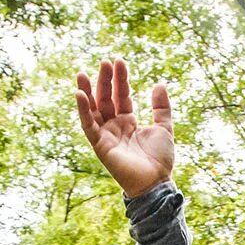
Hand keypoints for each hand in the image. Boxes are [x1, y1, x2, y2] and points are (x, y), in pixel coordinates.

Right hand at [73, 58, 174, 197]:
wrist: (156, 182)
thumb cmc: (160, 159)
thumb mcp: (164, 128)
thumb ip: (161, 107)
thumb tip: (159, 84)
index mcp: (128, 121)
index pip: (121, 95)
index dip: (120, 79)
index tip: (119, 61)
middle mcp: (114, 126)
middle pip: (106, 99)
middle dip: (104, 81)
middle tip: (104, 62)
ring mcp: (106, 135)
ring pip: (93, 110)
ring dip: (87, 92)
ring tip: (81, 74)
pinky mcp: (99, 145)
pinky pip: (88, 125)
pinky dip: (83, 110)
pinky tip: (80, 94)